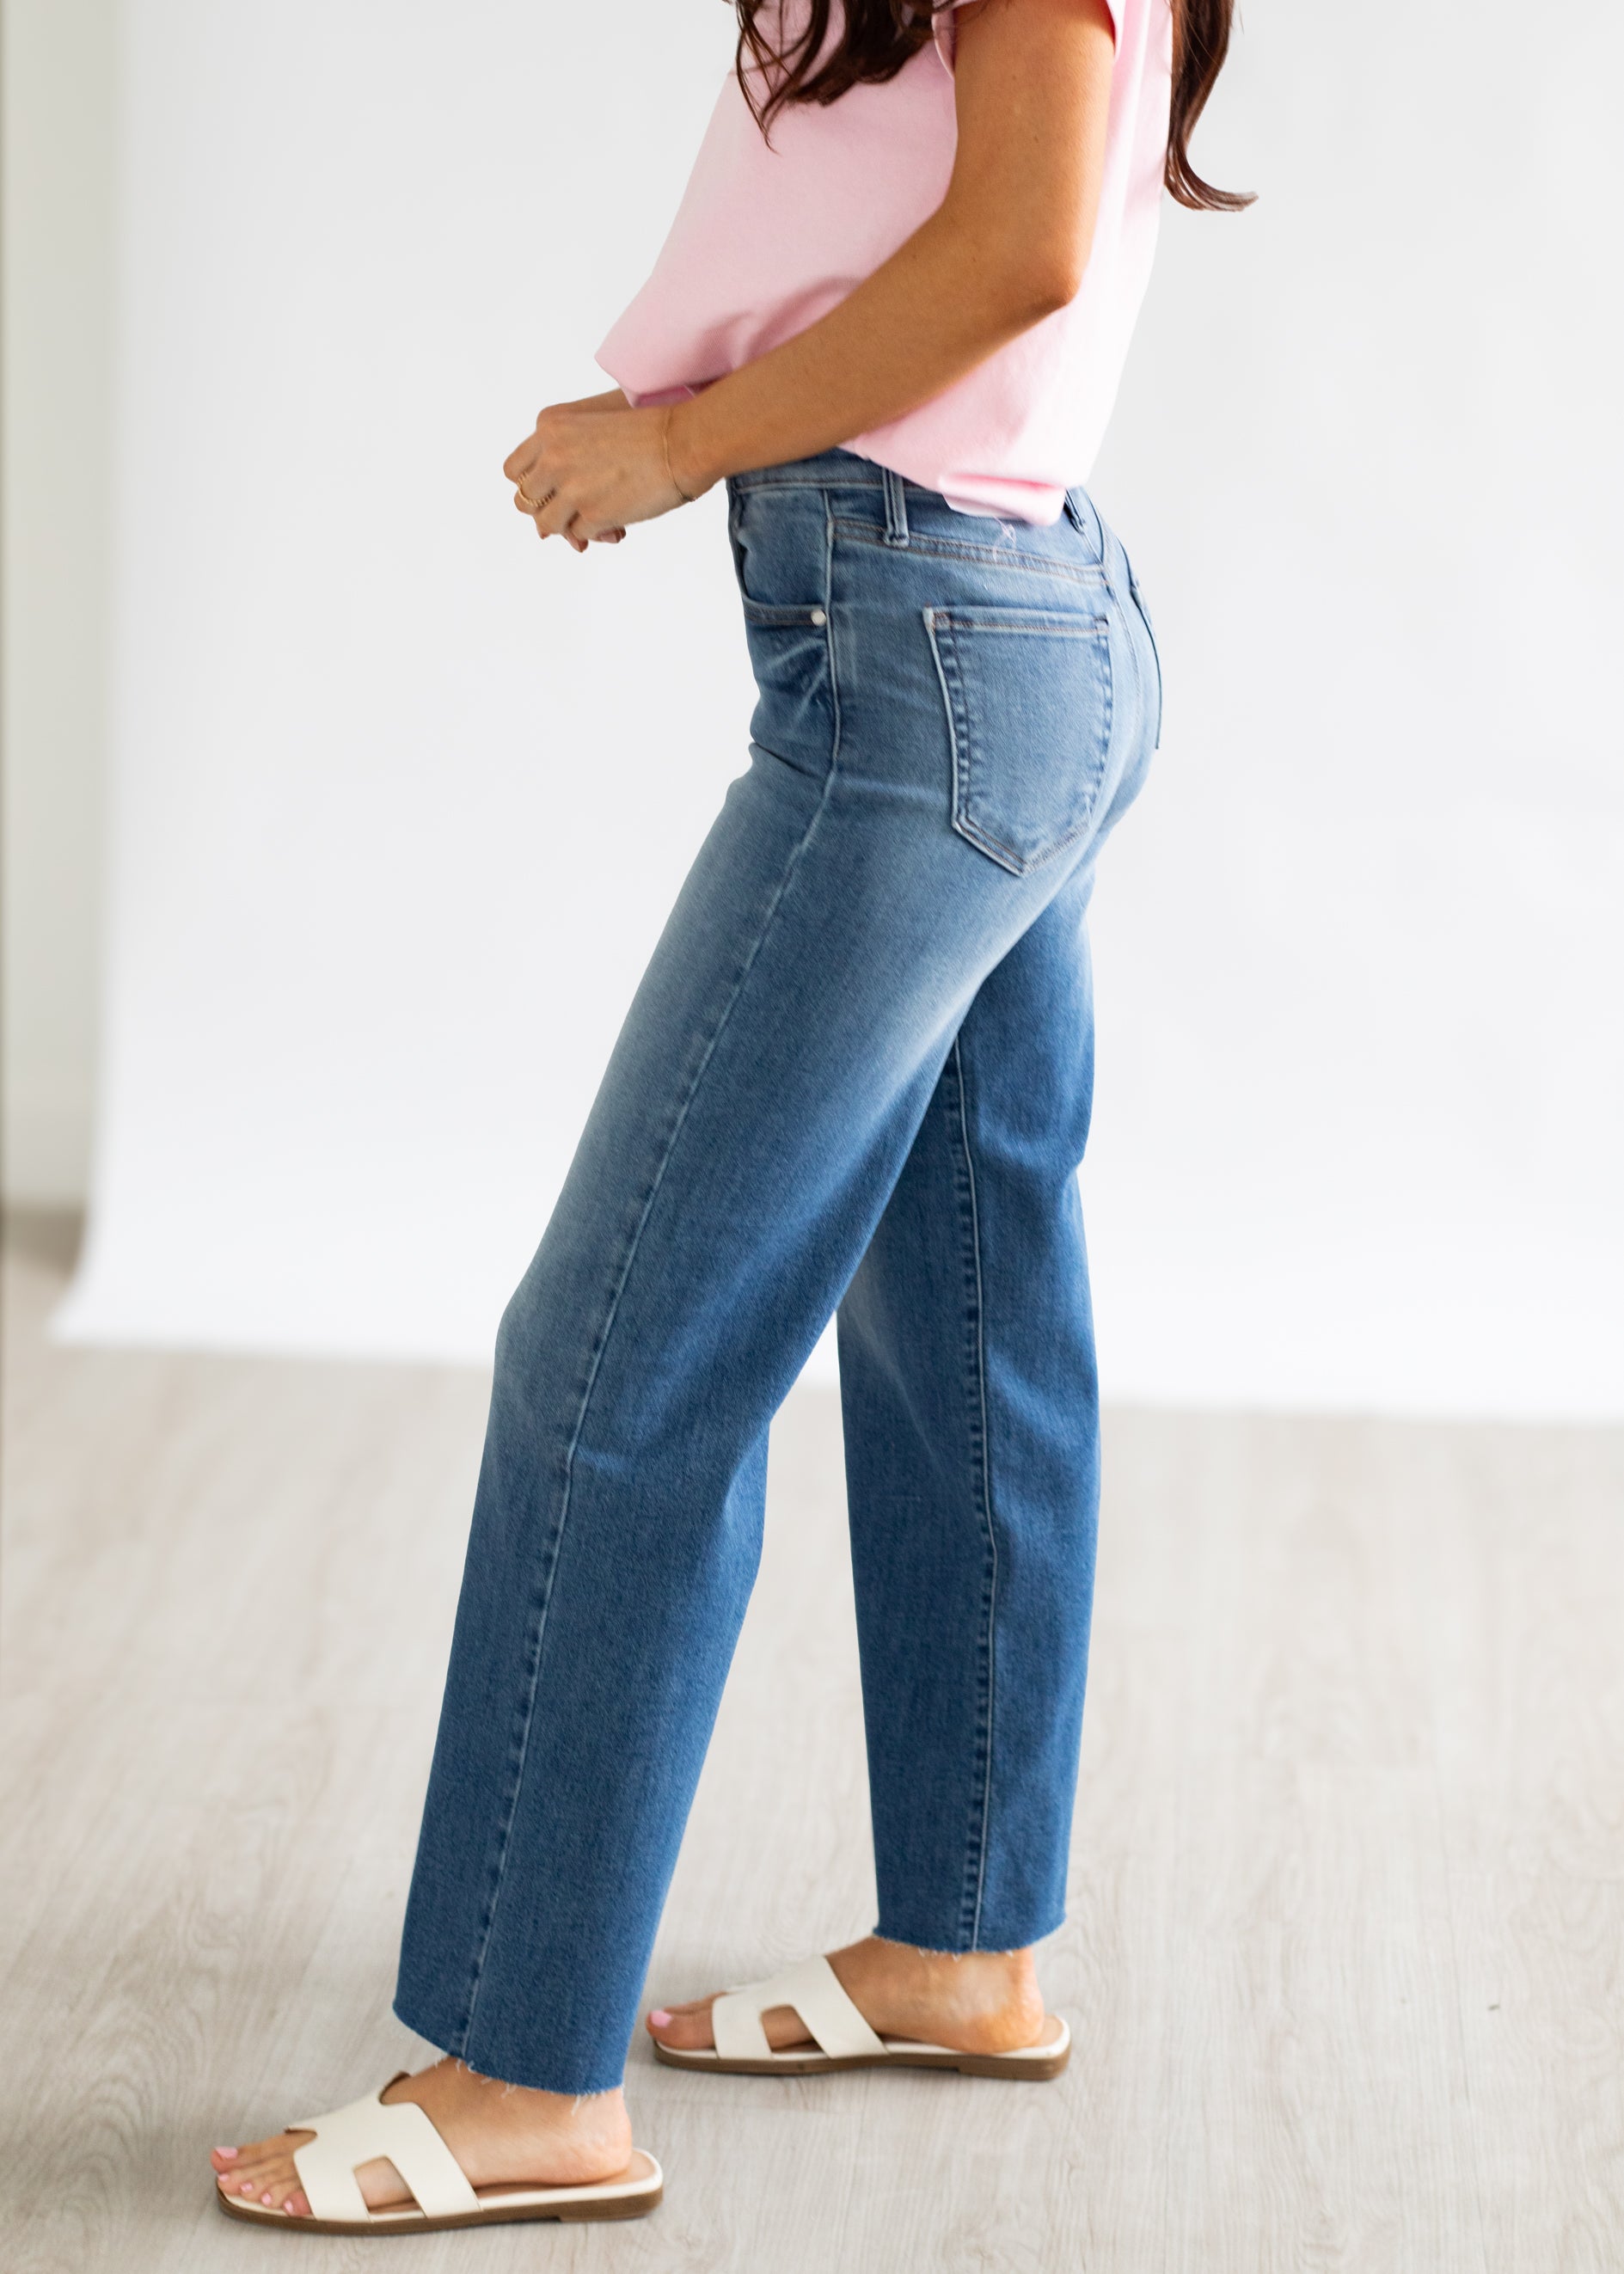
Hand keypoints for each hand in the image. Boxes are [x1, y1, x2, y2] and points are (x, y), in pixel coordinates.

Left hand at [504, 398, 707, 551]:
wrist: (681, 441)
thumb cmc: (648, 427)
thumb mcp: (594, 422)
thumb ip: (566, 455)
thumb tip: (549, 526)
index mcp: (549, 427)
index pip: (514, 470)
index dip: (532, 485)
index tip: (551, 491)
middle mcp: (551, 456)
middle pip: (525, 500)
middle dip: (548, 509)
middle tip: (575, 509)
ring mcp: (570, 487)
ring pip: (547, 525)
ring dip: (570, 527)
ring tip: (599, 522)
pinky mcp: (592, 514)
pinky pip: (580, 535)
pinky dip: (597, 535)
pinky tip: (619, 528)